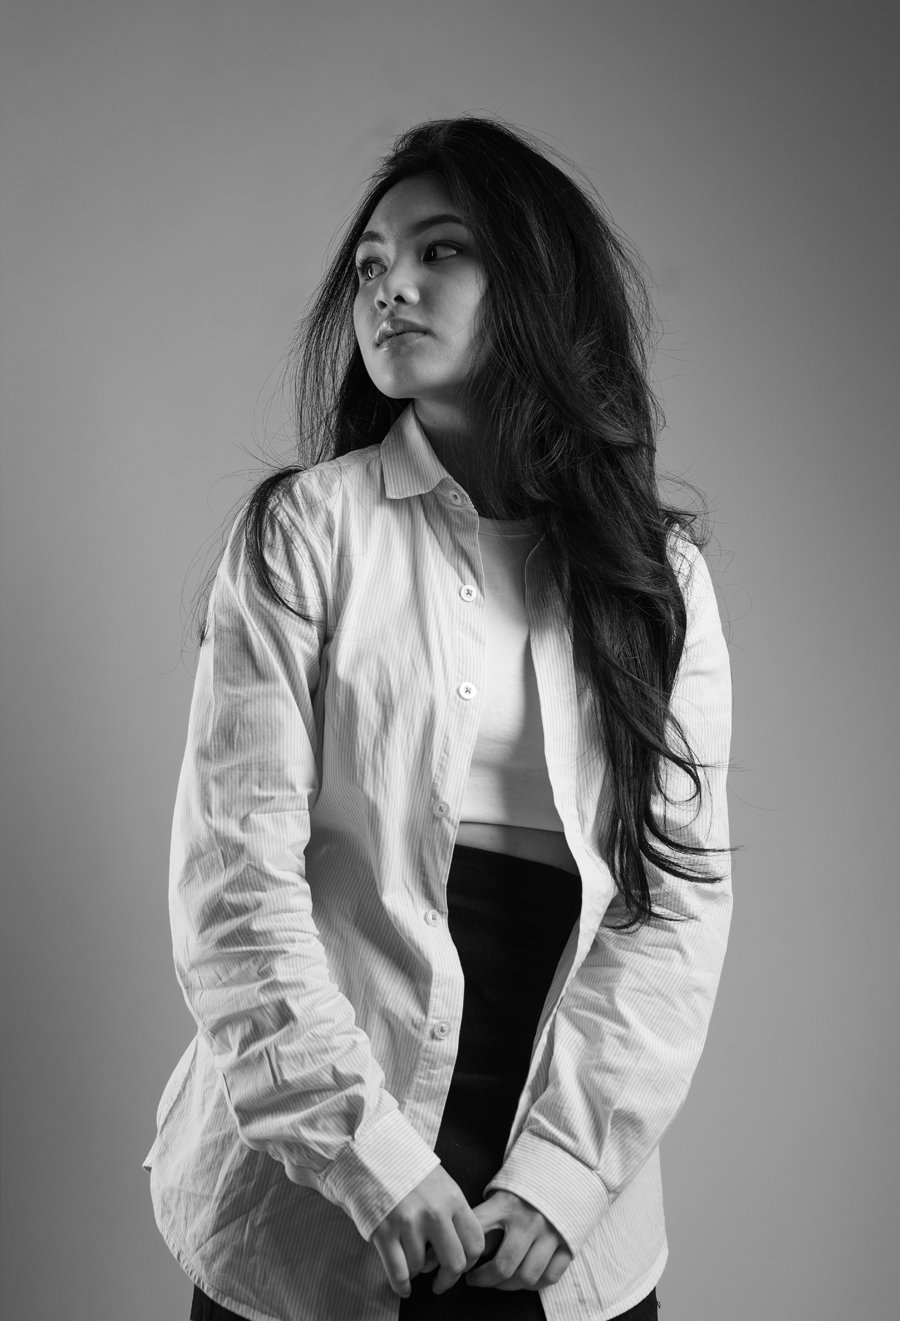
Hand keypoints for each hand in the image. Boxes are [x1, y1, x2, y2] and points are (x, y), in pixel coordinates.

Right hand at [370, 1165, 485, 1298]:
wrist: (372, 1150)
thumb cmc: (407, 1166)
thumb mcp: (440, 1180)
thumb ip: (452, 1209)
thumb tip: (459, 1243)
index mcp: (453, 1198)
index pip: (475, 1242)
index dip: (470, 1262)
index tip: (461, 1267)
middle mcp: (435, 1212)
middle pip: (454, 1263)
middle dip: (448, 1279)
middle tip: (441, 1282)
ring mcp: (409, 1223)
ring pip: (421, 1267)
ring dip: (417, 1270)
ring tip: (412, 1261)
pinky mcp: (384, 1231)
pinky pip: (399, 1273)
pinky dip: (402, 1285)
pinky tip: (403, 1287)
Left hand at [464, 1190, 572, 1291]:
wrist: (566, 1167)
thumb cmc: (527, 1182)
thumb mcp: (502, 1190)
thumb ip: (488, 1218)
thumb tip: (470, 1250)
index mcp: (507, 1204)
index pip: (479, 1234)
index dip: (467, 1256)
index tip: (461, 1263)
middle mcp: (529, 1220)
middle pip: (503, 1266)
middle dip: (484, 1280)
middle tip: (475, 1280)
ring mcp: (551, 1234)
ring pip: (527, 1277)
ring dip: (508, 1286)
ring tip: (499, 1281)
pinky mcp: (569, 1243)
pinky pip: (550, 1276)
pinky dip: (535, 1284)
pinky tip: (524, 1278)